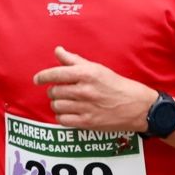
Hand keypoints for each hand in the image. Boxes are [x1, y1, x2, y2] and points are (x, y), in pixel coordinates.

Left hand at [32, 47, 155, 131]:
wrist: (137, 107)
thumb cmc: (117, 85)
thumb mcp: (98, 68)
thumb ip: (75, 60)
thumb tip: (58, 51)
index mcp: (87, 74)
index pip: (56, 74)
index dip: (43, 76)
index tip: (37, 79)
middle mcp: (85, 90)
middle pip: (54, 91)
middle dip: (54, 91)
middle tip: (60, 90)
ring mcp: (85, 108)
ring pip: (57, 106)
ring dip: (57, 104)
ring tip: (65, 102)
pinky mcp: (87, 122)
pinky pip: (63, 120)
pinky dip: (62, 116)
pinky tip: (69, 113)